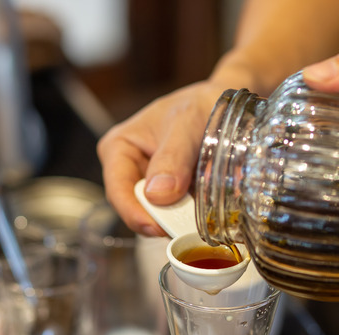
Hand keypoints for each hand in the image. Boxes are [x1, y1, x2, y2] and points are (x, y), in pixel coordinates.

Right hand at [97, 81, 224, 235]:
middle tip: (186, 228)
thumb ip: (173, 157)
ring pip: (158, 214)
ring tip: (201, 217)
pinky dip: (191, 216)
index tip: (158, 228)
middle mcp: (129, 168)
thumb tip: (157, 195)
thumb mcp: (186, 123)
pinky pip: (177, 213)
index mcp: (118, 147)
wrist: (221, 102)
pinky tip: (206, 211)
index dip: (135, 214)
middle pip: (137, 207)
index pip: (118, 191)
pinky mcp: (171, 192)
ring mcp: (149, 182)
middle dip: (161, 220)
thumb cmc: (199, 104)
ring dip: (179, 219)